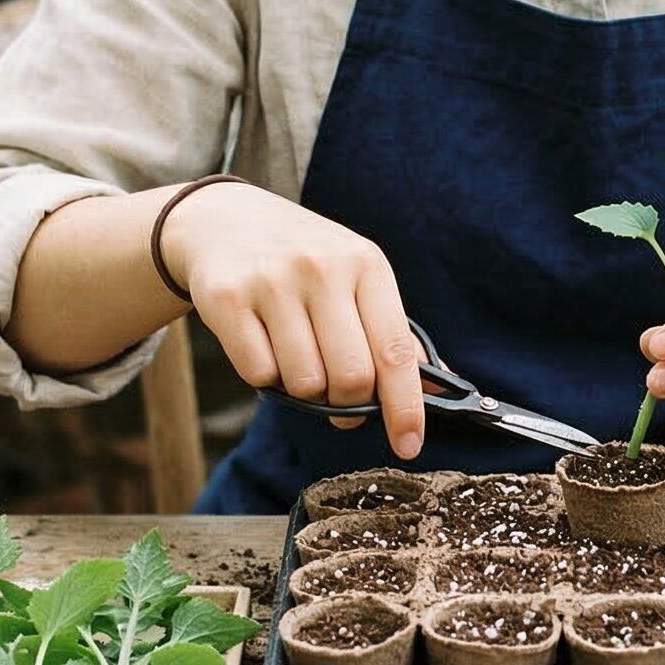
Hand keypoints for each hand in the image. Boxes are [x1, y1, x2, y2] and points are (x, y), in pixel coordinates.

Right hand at [161, 183, 425, 459]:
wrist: (227, 219)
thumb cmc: (306, 260)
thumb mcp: (357, 277)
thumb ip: (392, 332)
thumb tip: (437, 388)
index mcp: (366, 263)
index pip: (395, 350)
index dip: (405, 406)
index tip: (409, 445)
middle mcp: (322, 268)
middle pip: (351, 377)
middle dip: (348, 405)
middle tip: (339, 401)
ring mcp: (273, 281)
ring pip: (305, 382)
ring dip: (305, 390)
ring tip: (299, 360)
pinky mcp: (229, 298)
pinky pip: (259, 375)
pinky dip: (267, 378)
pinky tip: (265, 345)